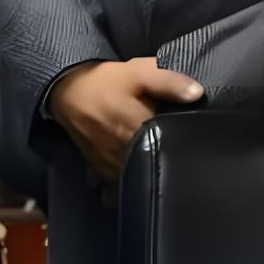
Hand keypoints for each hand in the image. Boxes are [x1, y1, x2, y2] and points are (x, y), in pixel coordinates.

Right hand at [50, 57, 202, 183]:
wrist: (67, 90)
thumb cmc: (104, 82)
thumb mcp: (138, 72)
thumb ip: (167, 81)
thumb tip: (197, 93)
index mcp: (137, 130)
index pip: (169, 147)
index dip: (186, 149)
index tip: (196, 147)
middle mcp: (124, 153)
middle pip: (155, 169)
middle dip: (169, 166)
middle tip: (184, 162)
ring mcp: (110, 166)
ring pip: (136, 183)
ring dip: (148, 180)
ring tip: (162, 172)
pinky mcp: (100, 171)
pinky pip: (115, 190)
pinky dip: (124, 192)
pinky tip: (134, 185)